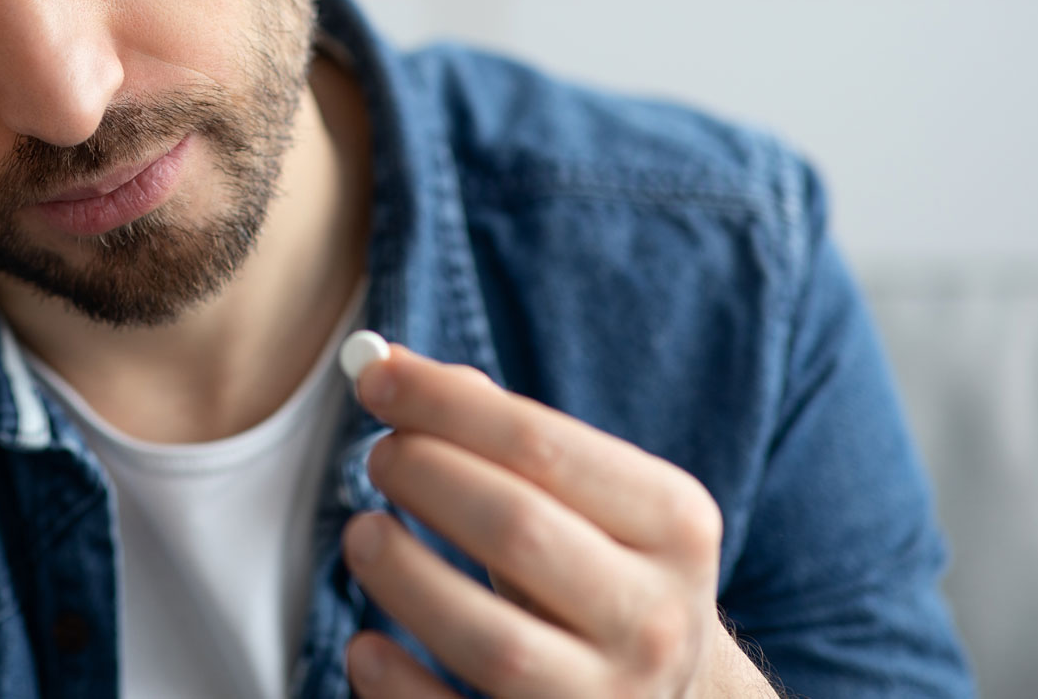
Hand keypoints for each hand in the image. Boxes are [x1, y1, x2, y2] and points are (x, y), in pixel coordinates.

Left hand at [341, 346, 776, 696]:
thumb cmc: (598, 572)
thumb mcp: (587, 499)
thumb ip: (500, 431)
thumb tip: (389, 369)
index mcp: (674, 525)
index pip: (542, 443)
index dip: (443, 404)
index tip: (372, 378)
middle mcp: (657, 619)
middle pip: (517, 531)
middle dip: (425, 476)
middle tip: (376, 458)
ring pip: (490, 642)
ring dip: (404, 576)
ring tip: (362, 536)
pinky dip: (398, 686)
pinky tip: (367, 646)